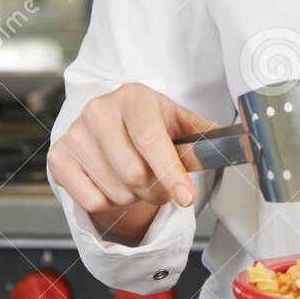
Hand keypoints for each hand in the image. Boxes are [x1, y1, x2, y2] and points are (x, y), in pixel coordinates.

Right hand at [47, 83, 217, 243]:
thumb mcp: (179, 123)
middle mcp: (99, 110)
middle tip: (161, 184)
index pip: (151, 140)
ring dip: (133, 197)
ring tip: (135, 179)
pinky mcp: (58, 157)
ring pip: (115, 191)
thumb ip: (206, 137)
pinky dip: (108, 202)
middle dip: (155, 189)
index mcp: (134, 96)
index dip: (170, 173)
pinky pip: (91, 200)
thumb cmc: (150, 124)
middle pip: (134, 174)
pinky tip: (111, 182)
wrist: (108, 123)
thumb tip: (241, 144)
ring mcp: (75, 133)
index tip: (185, 198)